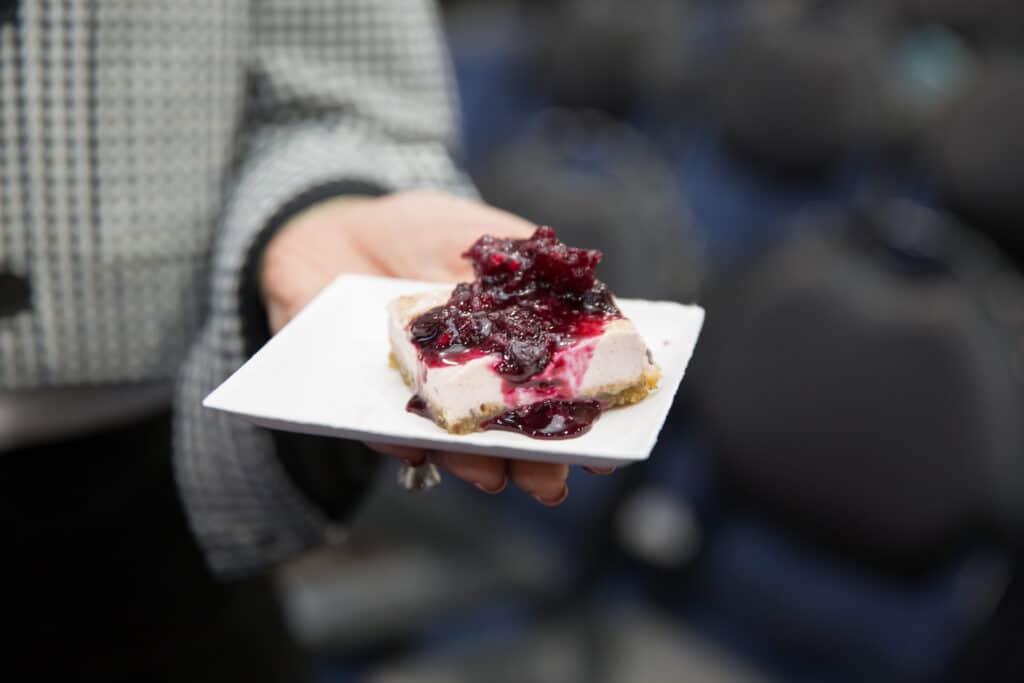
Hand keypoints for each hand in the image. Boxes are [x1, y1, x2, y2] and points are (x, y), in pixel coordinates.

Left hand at [260, 191, 612, 504]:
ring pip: (455, 441)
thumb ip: (531, 270)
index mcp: (518, 344)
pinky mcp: (373, 402)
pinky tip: (413, 449)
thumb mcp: (488, 235)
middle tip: (550, 482)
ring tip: (490, 476)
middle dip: (534, 462)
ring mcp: (429, 393)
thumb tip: (589, 302)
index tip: (608, 450)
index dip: (585, 421)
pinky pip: (384, 428)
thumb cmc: (425, 231)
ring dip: (475, 464)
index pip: (560, 391)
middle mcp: (477, 379)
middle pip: (512, 430)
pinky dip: (398, 441)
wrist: (341, 226)